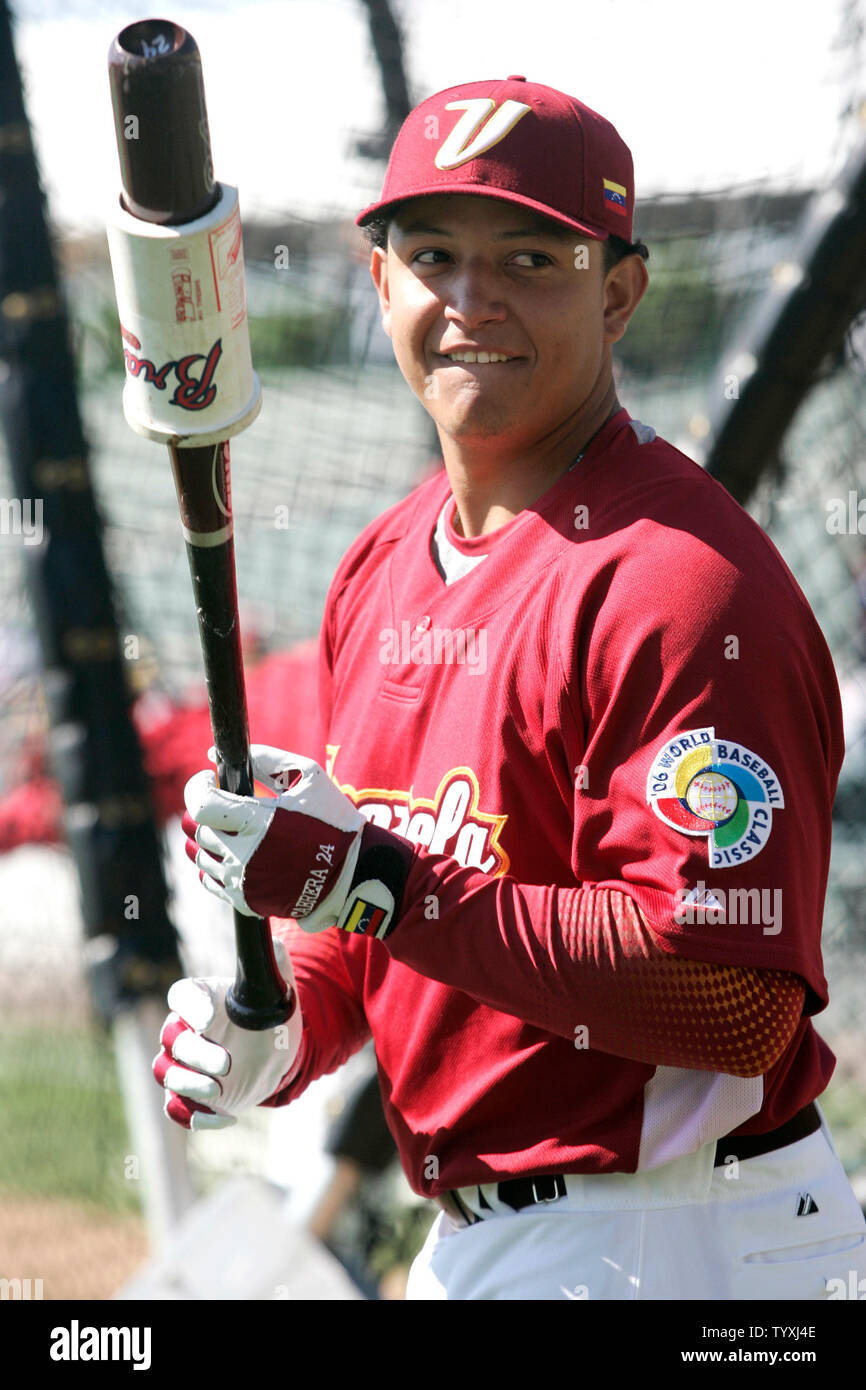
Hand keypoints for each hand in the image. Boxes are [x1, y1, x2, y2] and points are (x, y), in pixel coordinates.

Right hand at [152, 938, 303, 1129]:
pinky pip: (176, 1109)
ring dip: (188, 1085)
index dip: (190, 1006)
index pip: (181, 995)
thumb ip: (273, 959)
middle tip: (227, 1064)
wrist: (275, 1050)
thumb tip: (276, 939)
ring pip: (165, 1073)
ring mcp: (185, 1065)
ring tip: (220, 1090)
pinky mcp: (192, 1096)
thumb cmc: (270, 1010)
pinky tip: (224, 1117)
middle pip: (170, 1040)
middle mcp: (186, 1030)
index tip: (210, 1017)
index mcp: (202, 998)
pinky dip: (194, 1116)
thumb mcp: (277, 984)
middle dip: (194, 1054)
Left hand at [182, 745, 406, 936]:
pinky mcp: (245, 901)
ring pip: (201, 855)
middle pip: (200, 828)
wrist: (353, 875)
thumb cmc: (333, 821)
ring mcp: (242, 882)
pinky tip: (235, 853)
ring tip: (234, 830)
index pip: (200, 804)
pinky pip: (211, 880)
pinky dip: (216, 863)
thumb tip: (214, 756)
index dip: (197, 786)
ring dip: (210, 838)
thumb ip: (263, 759)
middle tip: (227, 804)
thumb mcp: (308, 777)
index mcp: (257, 822)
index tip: (209, 779)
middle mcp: (243, 856)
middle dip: (208, 811)